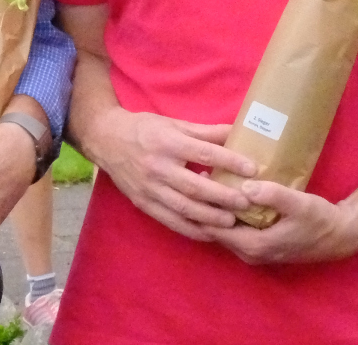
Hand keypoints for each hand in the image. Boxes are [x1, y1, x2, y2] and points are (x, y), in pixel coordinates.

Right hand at [90, 109, 257, 239]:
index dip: (229, 162)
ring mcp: (149, 188)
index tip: (252, 169)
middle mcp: (157, 167)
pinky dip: (191, 230)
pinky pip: (170, 221)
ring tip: (232, 222)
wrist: (105, 139)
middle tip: (247, 203)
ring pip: (183, 208)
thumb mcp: (173, 124)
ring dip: (210, 218)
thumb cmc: (144, 129)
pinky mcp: (143, 203)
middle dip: (223, 197)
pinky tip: (209, 233)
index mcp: (167, 142)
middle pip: (195, 187)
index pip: (203, 154)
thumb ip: (205, 132)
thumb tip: (238, 132)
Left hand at [203, 181, 357, 264]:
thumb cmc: (320, 220)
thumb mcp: (299, 204)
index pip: (213, 228)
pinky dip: (227, 213)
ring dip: (216, 208)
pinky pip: (235, 229)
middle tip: (198, 174)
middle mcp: (249, 253)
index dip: (201, 205)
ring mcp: (254, 252)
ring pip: (224, 229)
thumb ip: (273, 195)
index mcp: (253, 246)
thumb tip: (245, 186)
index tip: (195, 178)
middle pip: (214, 229)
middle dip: (205, 205)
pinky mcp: (260, 246)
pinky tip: (227, 192)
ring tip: (209, 178)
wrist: (342, 236)